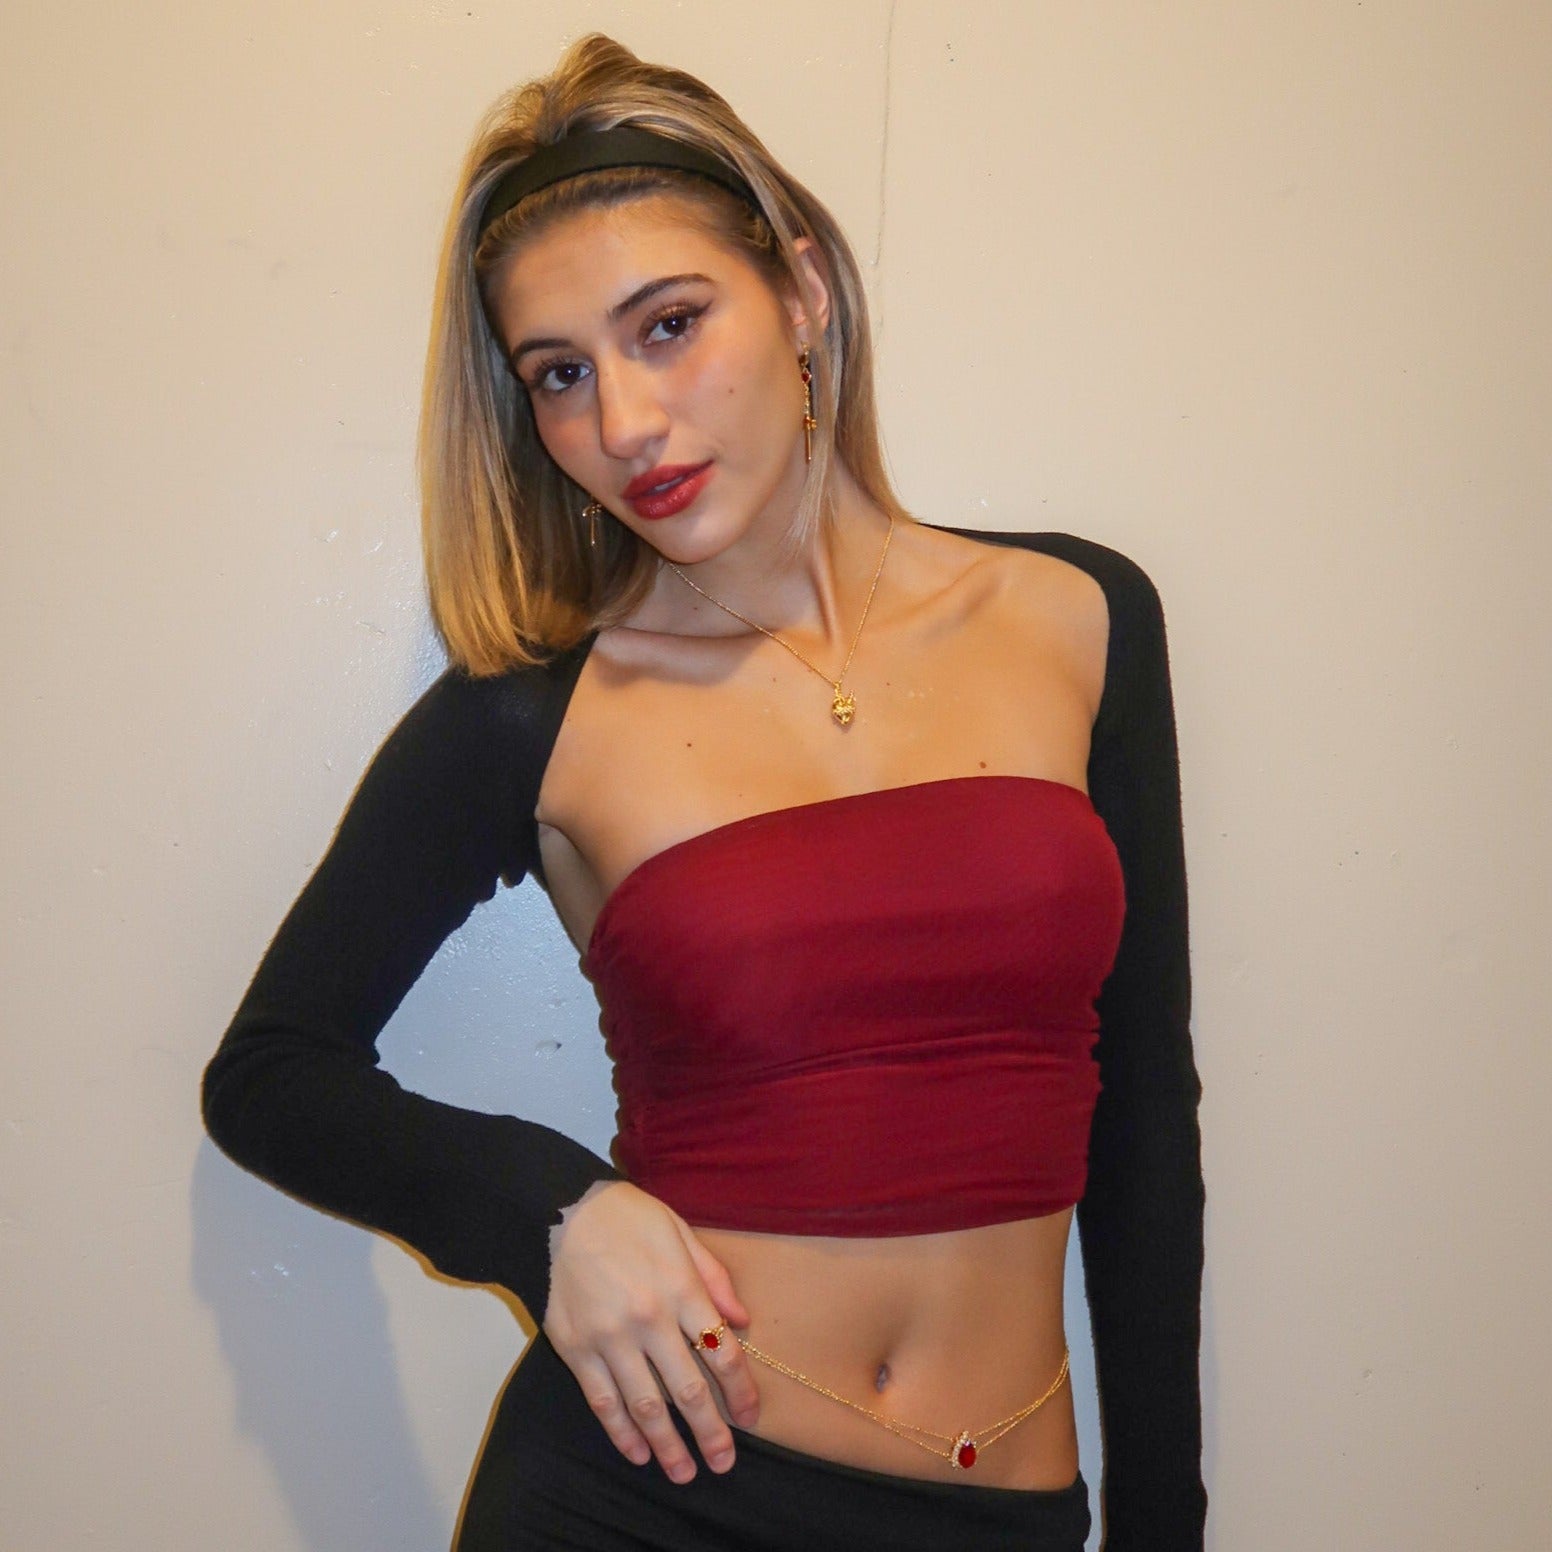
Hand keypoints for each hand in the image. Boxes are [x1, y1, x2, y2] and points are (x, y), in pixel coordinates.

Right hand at [543, 1180, 761, 1482]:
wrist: (558, 1210)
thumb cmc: (626, 1216)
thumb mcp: (679, 1231)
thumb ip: (712, 1277)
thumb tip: (741, 1320)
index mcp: (680, 1289)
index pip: (721, 1353)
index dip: (739, 1391)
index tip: (749, 1418)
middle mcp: (648, 1320)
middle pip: (687, 1390)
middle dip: (710, 1433)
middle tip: (724, 1463)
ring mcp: (609, 1338)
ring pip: (644, 1405)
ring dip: (667, 1445)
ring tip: (684, 1473)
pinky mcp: (575, 1348)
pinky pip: (602, 1400)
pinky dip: (621, 1432)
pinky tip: (637, 1453)